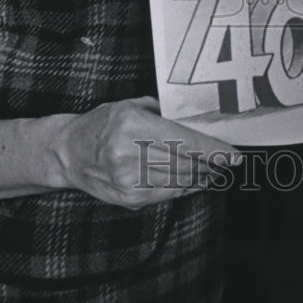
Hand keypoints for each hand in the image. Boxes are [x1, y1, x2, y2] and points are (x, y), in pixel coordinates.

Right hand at [50, 96, 240, 208]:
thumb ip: (161, 112)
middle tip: (228, 162)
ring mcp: (128, 179)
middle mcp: (129, 153)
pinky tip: (196, 181)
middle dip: (212, 164)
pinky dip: (185, 188)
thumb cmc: (102, 123)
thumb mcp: (129, 105)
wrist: (68, 152)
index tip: (234, 155)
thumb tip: (198, 121)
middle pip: (185, 162)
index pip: (184, 141)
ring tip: (215, 170)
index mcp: (132, 125)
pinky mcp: (128, 197)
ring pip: (179, 180)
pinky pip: (167, 193)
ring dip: (202, 176)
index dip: (213, 151)